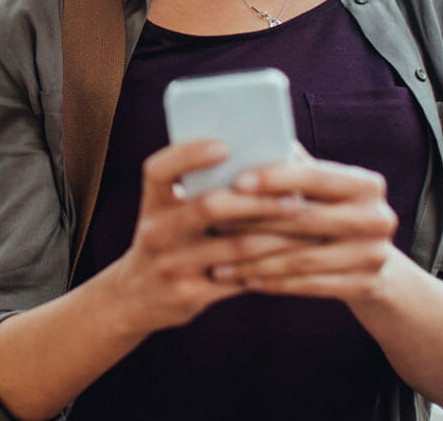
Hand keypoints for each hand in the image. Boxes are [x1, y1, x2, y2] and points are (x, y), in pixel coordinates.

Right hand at [102, 139, 303, 332]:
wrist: (135, 297)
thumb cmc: (169, 237)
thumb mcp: (168, 209)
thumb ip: (198, 185)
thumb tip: (261, 156)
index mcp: (153, 201)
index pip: (161, 170)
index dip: (190, 155)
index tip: (226, 146)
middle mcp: (156, 232)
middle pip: (210, 206)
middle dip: (258, 200)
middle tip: (294, 195)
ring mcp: (171, 266)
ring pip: (235, 246)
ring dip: (277, 234)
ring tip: (307, 223)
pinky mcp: (190, 295)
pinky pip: (240, 278)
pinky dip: (271, 264)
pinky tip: (295, 253)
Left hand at [206, 150, 398, 303]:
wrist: (378, 265)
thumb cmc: (334, 213)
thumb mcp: (325, 189)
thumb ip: (295, 167)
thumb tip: (249, 139)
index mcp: (366, 184)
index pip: (315, 177)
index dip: (275, 178)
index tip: (237, 181)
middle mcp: (376, 218)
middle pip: (304, 220)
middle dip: (254, 220)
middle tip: (213, 221)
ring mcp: (374, 255)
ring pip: (301, 258)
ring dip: (254, 259)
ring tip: (217, 259)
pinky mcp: (365, 286)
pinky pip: (308, 286)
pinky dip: (272, 282)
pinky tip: (243, 279)